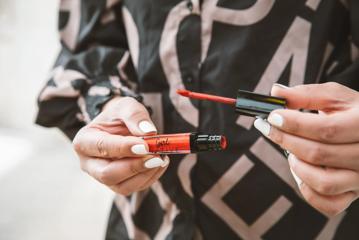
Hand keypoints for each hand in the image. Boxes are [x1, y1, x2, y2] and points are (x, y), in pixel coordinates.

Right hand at [72, 97, 168, 195]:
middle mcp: (89, 164)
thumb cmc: (120, 116)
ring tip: (161, 158)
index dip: (123, 148)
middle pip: (107, 175)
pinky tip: (161, 162)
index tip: (145, 146)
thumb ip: (135, 116)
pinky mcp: (118, 184)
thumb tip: (149, 132)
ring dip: (145, 174)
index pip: (101, 147)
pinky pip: (135, 188)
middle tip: (156, 157)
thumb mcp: (126, 106)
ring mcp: (103, 177)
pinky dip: (151, 177)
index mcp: (84, 141)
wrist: (122, 126)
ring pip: (122, 187)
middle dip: (134, 167)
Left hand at [254, 82, 358, 215]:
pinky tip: (301, 170)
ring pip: (323, 183)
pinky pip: (328, 203)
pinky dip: (307, 190)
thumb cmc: (354, 113)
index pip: (326, 129)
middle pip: (318, 154)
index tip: (272, 116)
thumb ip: (306, 94)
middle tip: (269, 128)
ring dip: (297, 166)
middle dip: (285, 140)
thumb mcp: (336, 97)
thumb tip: (275, 92)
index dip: (294, 124)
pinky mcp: (354, 193)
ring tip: (290, 150)